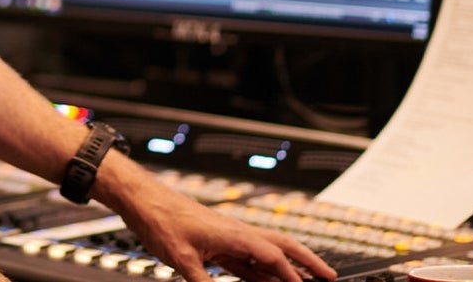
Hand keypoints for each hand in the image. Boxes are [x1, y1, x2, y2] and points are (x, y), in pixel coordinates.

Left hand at [112, 181, 336, 281]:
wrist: (143, 200)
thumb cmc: (161, 220)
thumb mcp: (184, 261)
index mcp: (236, 234)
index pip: (275, 258)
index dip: (294, 277)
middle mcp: (237, 233)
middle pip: (282, 246)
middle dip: (307, 261)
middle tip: (329, 276)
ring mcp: (227, 236)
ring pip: (265, 253)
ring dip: (286, 267)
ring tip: (304, 281)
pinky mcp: (216, 242)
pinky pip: (246, 259)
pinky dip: (261, 270)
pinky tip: (265, 280)